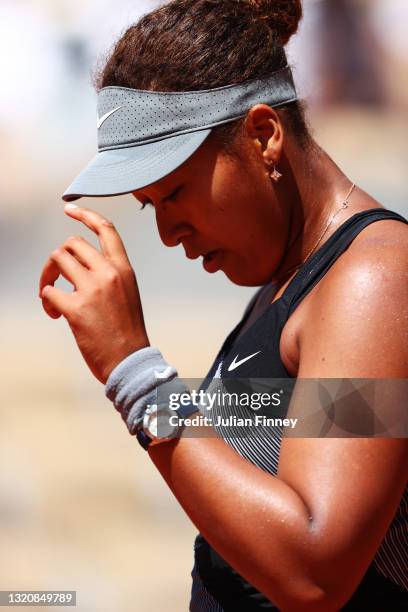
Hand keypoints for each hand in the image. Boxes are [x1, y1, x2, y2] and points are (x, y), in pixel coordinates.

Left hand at [39, 204, 149, 383]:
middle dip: (57, 259)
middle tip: (55, 279)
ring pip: (57, 260)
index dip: (86, 215)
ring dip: (47, 277)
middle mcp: (108, 273)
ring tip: (53, 299)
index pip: (106, 230)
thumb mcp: (127, 295)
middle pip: (72, 244)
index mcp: (124, 269)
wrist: (131, 362)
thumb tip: (79, 267)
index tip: (69, 210)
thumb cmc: (128, 332)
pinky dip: (46, 301)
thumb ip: (110, 276)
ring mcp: (92, 290)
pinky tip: (55, 314)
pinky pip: (48, 292)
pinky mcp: (76, 309)